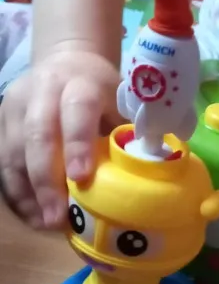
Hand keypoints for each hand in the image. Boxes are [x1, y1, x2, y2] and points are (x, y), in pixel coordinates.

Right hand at [0, 47, 120, 228]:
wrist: (67, 60)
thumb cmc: (102, 90)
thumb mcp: (121, 101)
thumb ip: (126, 133)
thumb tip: (141, 176)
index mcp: (80, 82)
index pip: (77, 109)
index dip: (78, 143)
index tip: (81, 178)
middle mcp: (42, 91)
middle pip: (38, 135)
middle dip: (46, 180)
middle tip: (57, 217)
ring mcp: (16, 106)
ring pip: (14, 152)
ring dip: (29, 192)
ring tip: (46, 223)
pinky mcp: (2, 122)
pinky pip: (4, 162)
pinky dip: (18, 192)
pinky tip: (33, 215)